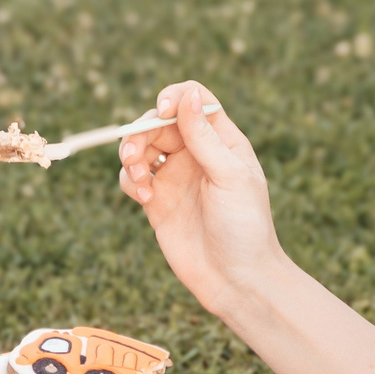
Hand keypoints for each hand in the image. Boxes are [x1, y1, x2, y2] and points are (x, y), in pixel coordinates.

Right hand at [117, 83, 289, 320]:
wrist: (236, 279)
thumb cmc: (244, 227)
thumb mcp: (229, 177)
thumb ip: (204, 137)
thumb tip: (188, 94)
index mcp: (221, 141)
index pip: (193, 100)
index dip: (174, 97)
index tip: (162, 111)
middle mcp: (196, 154)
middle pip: (158, 122)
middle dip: (141, 132)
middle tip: (134, 155)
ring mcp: (175, 177)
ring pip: (141, 147)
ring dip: (130, 155)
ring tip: (139, 180)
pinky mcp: (157, 201)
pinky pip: (132, 178)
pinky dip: (130, 181)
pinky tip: (145, 200)